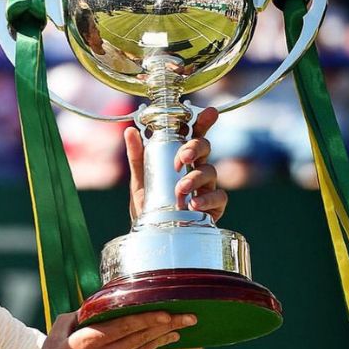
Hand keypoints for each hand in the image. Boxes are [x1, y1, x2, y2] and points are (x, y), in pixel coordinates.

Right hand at [9, 311, 196, 348]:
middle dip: (167, 324)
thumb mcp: (53, 337)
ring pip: (143, 347)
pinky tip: (162, 342)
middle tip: (189, 317)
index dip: (148, 317)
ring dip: (164, 336)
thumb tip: (86, 310)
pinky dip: (151, 348)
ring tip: (181, 328)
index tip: (167, 311)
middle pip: (142, 334)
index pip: (126, 324)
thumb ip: (71, 319)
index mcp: (90, 340)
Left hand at [125, 107, 226, 221]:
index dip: (204, 123)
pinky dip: (206, 199)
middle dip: (195, 148)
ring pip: (210, 172)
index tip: (210, 112)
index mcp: (182, 160)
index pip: (194, 136)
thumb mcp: (139, 181)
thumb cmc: (148, 206)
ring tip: (180, 188)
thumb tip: (130, 130)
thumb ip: (137, 158)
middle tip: (182, 158)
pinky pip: (218, 198)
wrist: (150, 236)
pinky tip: (194, 204)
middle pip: (205, 149)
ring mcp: (206, 188)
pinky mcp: (213, 208)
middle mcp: (197, 170)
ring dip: (195, 177)